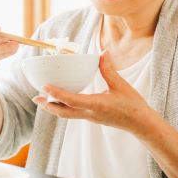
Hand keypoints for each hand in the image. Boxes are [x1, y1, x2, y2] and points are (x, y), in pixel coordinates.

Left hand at [32, 50, 155, 136]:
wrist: (141, 124)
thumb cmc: (133, 106)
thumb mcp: (121, 85)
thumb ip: (109, 70)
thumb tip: (103, 53)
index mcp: (96, 105)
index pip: (72, 100)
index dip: (57, 94)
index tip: (44, 87)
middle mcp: (90, 114)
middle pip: (63, 112)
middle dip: (48, 106)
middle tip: (35, 98)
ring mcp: (91, 118)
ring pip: (67, 114)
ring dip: (53, 108)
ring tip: (42, 100)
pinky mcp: (92, 118)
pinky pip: (73, 114)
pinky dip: (63, 108)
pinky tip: (60, 101)